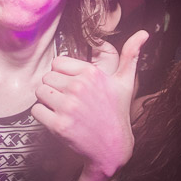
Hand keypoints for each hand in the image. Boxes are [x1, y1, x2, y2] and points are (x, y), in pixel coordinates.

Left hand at [32, 31, 147, 177]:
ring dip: (47, 101)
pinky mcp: (59, 125)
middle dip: (55, 88)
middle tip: (69, 100)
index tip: (74, 85)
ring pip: (40, 92)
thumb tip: (143, 33)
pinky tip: (59, 119)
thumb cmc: (117, 112)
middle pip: (46, 77)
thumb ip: (131, 55)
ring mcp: (68, 107)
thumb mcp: (125, 82)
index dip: (63, 74)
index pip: (57, 63)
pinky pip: (36, 110)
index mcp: (91, 73)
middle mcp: (79, 87)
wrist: (113, 147)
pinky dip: (43, 115)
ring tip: (64, 109)